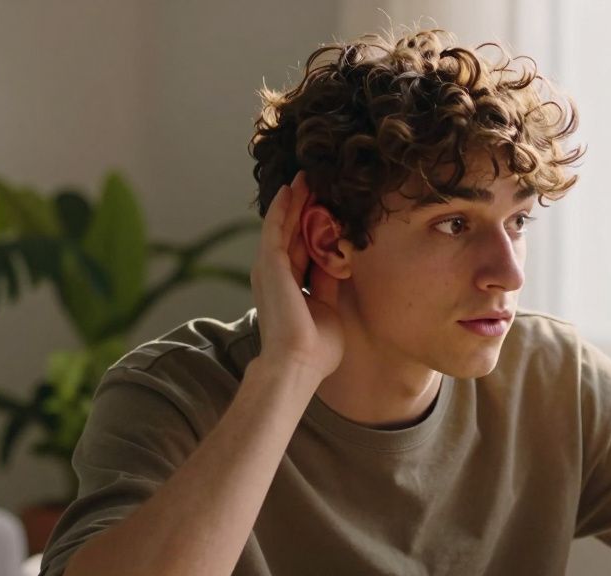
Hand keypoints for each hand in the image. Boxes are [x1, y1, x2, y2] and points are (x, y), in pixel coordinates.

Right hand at [250, 171, 343, 382]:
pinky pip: (276, 229)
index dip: (314, 226)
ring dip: (294, 200)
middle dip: (304, 206)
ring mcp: (271, 269)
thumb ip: (330, 283)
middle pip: (293, 232)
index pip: (304, 248)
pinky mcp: (270, 265)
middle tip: (316, 180)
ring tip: (305, 176)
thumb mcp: (329, 307)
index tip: (328, 205)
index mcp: (291, 288)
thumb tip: (341, 260)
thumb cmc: (316, 349)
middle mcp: (277, 275)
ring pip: (284, 226)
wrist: (298, 364)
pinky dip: (282, 208)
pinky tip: (290, 189)